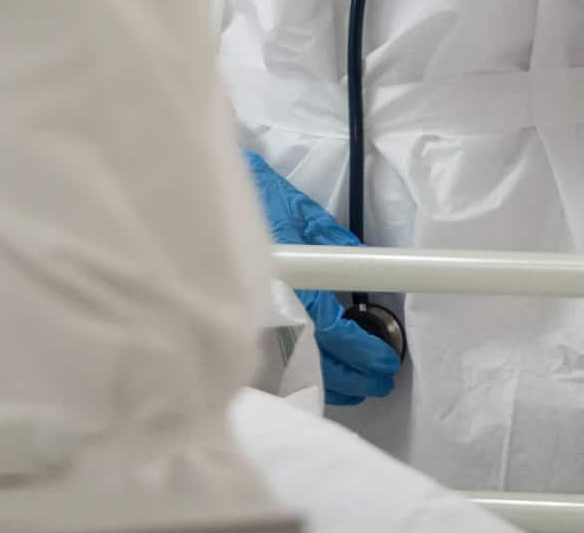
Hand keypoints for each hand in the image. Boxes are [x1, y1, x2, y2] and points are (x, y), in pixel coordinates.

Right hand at [244, 152, 401, 406]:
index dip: (363, 351)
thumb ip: (332, 240)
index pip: (334, 333)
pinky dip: (300, 376)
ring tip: (357, 383)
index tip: (385, 360)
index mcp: (292, 284)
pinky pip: (275, 366)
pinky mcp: (241, 330)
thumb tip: (364, 265)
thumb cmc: (254, 200)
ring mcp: (254, 326)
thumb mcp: (299, 211)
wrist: (198, 200)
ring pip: (297, 372)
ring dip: (332, 383)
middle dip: (355, 377)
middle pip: (320, 364)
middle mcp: (272, 312)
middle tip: (379, 378)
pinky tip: (316, 376)